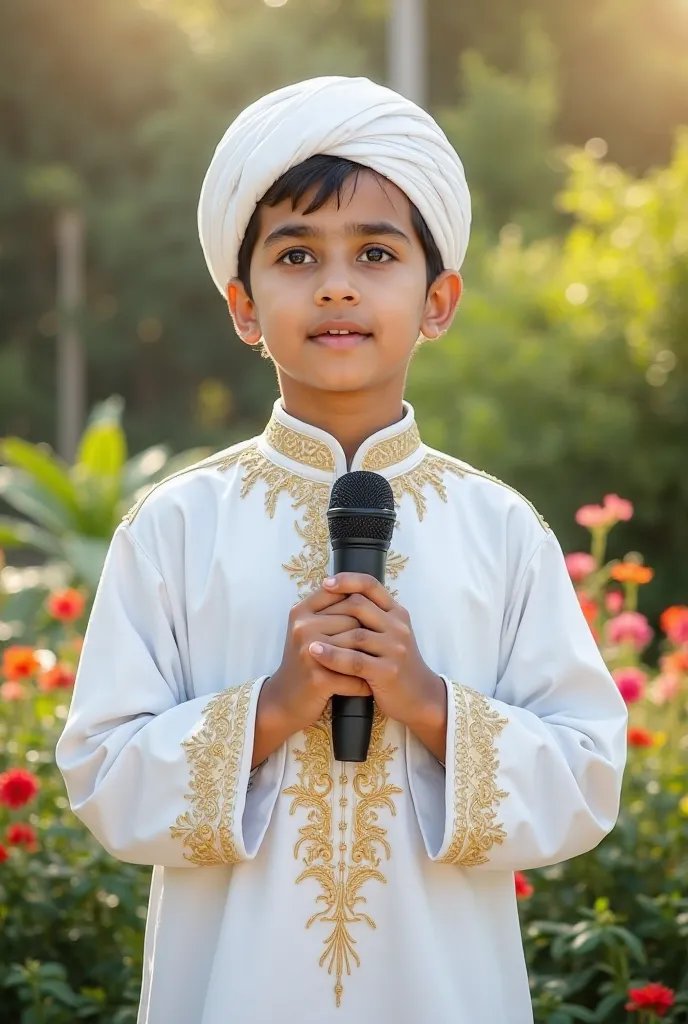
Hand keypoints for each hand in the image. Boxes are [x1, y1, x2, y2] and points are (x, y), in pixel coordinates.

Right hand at [259, 583, 372, 738]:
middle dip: (369, 634)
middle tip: (380, 647)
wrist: (284, 699)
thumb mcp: (309, 630)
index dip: (360, 606)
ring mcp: (309, 652)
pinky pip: (355, 674)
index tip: (369, 622)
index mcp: (302, 611)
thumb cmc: (305, 662)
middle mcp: (303, 627)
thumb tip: (365, 593)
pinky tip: (370, 687)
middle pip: (354, 619)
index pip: (341, 594)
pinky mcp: (318, 678)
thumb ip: (330, 610)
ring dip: (372, 658)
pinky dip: (364, 683)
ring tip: (380, 664)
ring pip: (357, 645)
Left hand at [309, 574, 446, 742]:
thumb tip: (337, 598)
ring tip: (307, 640)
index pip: (371, 585)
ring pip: (355, 634)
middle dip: (332, 610)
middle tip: (309, 615)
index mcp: (397, 613)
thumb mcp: (390, 635)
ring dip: (328, 637)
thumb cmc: (395, 664)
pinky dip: (333, 656)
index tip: (326, 583)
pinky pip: (355, 660)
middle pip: (360, 605)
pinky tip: (316, 654)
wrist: (420, 697)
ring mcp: (395, 648)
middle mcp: (398, 627)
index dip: (348, 580)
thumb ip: (371, 618)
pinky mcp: (389, 671)